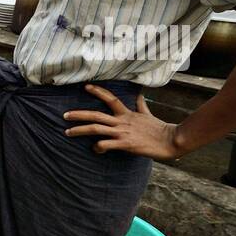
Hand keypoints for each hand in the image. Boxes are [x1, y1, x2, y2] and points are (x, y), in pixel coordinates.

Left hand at [64, 86, 183, 158]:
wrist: (171, 140)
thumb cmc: (158, 129)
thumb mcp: (148, 114)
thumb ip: (140, 105)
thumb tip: (139, 95)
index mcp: (127, 114)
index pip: (110, 99)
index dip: (98, 91)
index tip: (86, 87)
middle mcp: (122, 121)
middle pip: (96, 115)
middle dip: (78, 114)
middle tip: (64, 115)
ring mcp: (122, 132)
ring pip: (96, 129)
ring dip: (80, 130)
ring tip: (68, 132)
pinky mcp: (125, 144)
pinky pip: (106, 144)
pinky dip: (97, 146)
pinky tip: (94, 149)